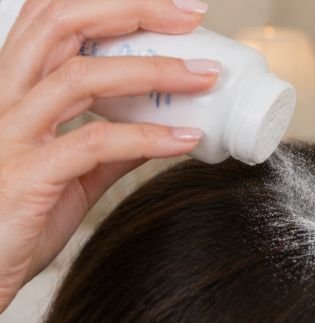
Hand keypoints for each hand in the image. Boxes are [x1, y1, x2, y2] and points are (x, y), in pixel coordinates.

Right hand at [0, 0, 219, 312]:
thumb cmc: (14, 220)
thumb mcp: (71, 174)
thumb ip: (108, 149)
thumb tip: (159, 132)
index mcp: (17, 90)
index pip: (54, 18)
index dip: (111, 2)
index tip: (174, 9)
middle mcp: (7, 99)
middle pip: (62, 22)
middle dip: (133, 9)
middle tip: (191, 17)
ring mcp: (12, 134)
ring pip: (80, 76)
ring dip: (153, 70)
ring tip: (205, 76)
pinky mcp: (27, 175)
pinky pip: (94, 142)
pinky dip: (147, 137)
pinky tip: (185, 139)